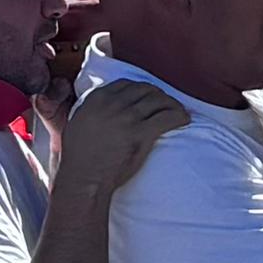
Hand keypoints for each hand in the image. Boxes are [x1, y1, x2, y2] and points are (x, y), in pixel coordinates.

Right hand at [52, 79, 186, 197]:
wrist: (84, 179)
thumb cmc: (78, 157)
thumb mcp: (78, 122)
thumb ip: (91, 110)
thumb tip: (102, 107)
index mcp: (97, 99)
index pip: (125, 83)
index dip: (140, 88)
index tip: (147, 96)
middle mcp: (113, 104)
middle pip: (144, 89)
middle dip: (158, 94)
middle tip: (166, 103)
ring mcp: (128, 118)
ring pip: (158, 100)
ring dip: (171, 104)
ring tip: (178, 111)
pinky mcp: (140, 134)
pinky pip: (166, 118)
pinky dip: (178, 116)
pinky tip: (184, 119)